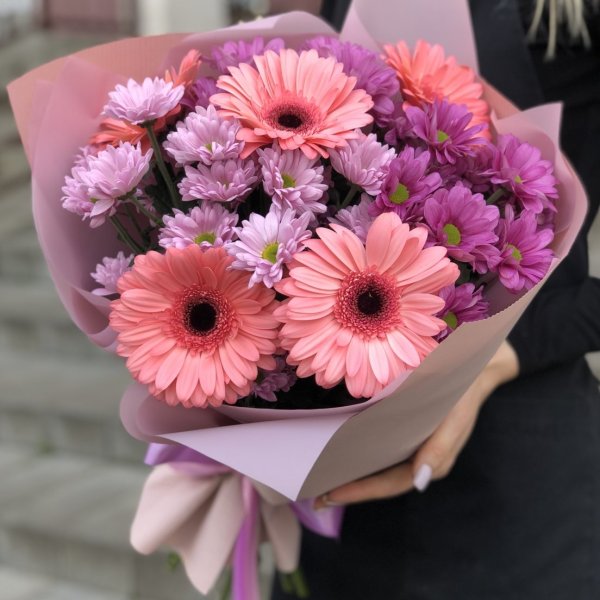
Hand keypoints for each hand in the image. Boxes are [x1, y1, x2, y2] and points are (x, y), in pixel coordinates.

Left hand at [314, 341, 518, 508]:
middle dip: (351, 489)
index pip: (391, 483)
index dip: (360, 492)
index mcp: (431, 460)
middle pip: (382, 480)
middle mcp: (421, 457)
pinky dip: (362, 450)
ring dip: (354, 472)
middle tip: (315, 496)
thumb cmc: (464, 388)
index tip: (329, 497)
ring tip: (322, 475)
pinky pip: (384, 446)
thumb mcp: (455, 415)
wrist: (479, 362)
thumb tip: (421, 481)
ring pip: (381, 465)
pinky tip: (342, 445)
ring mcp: (415, 444)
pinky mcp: (410, 428)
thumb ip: (440, 448)